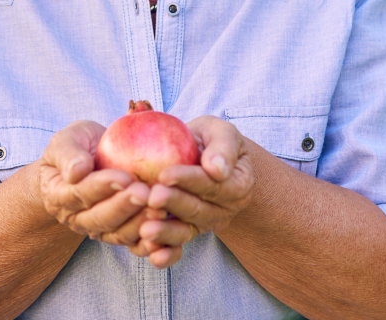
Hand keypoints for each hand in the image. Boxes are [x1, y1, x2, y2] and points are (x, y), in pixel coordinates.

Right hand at [37, 120, 151, 248]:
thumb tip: (77, 171)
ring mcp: (99, 230)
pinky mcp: (120, 235)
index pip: (79, 194)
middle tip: (145, 193)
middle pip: (100, 219)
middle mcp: (77, 219)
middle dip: (124, 207)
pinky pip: (135, 244)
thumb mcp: (67, 140)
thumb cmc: (78, 147)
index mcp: (58, 196)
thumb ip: (68, 154)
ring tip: (160, 208)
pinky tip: (169, 229)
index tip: (124, 177)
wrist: (89, 163)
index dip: (102, 187)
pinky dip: (151, 243)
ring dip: (139, 223)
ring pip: (119, 234)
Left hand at [137, 116, 254, 265]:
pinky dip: (165, 251)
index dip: (190, 180)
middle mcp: (226, 209)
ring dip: (166, 232)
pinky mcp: (188, 232)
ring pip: (187, 230)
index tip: (165, 174)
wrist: (202, 156)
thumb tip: (217, 169)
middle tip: (152, 197)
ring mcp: (207, 223)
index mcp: (239, 184)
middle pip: (198, 209)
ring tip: (146, 230)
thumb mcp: (221, 132)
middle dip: (174, 204)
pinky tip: (150, 253)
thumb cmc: (210, 140)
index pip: (213, 184)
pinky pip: (177, 244)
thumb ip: (222, 146)